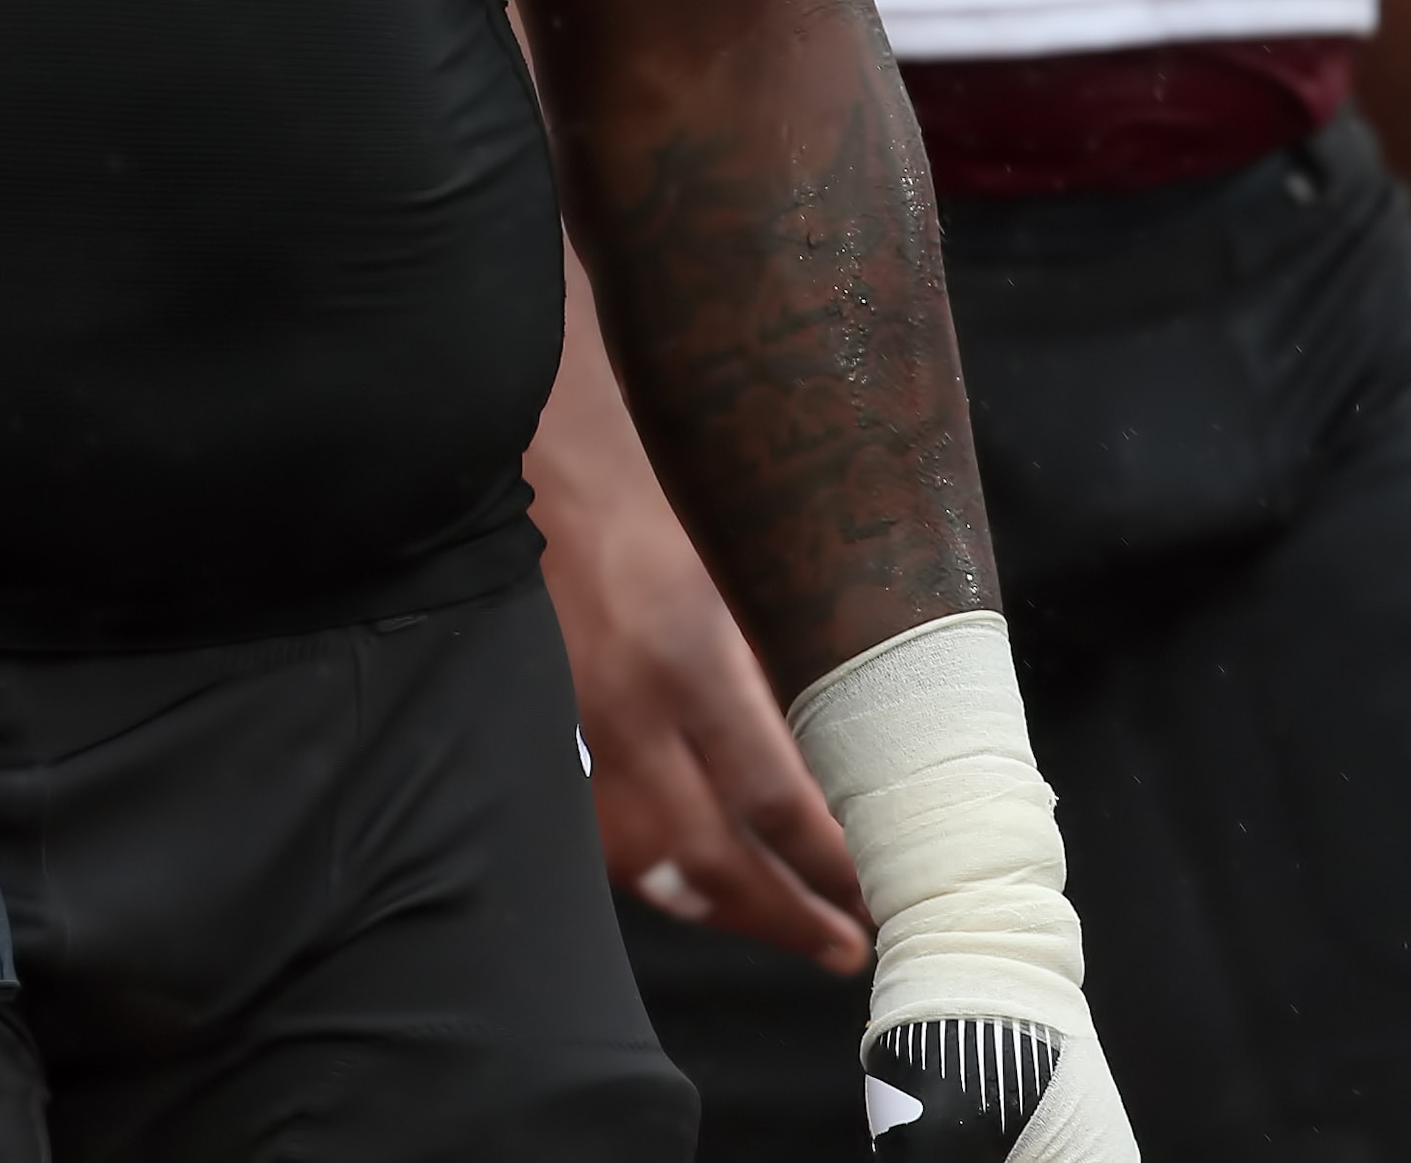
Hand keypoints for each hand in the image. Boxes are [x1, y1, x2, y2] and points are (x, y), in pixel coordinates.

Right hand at [541, 420, 870, 967]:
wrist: (533, 465)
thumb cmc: (648, 497)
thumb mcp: (734, 574)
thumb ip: (778, 670)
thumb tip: (836, 765)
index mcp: (688, 663)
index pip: (775, 801)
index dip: (830, 864)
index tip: (877, 891)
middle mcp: (625, 715)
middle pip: (714, 859)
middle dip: (789, 916)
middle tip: (848, 945)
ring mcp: (571, 734)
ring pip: (649, 866)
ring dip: (724, 911)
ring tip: (786, 930)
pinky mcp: (539, 736)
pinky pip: (599, 838)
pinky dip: (657, 876)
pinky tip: (699, 887)